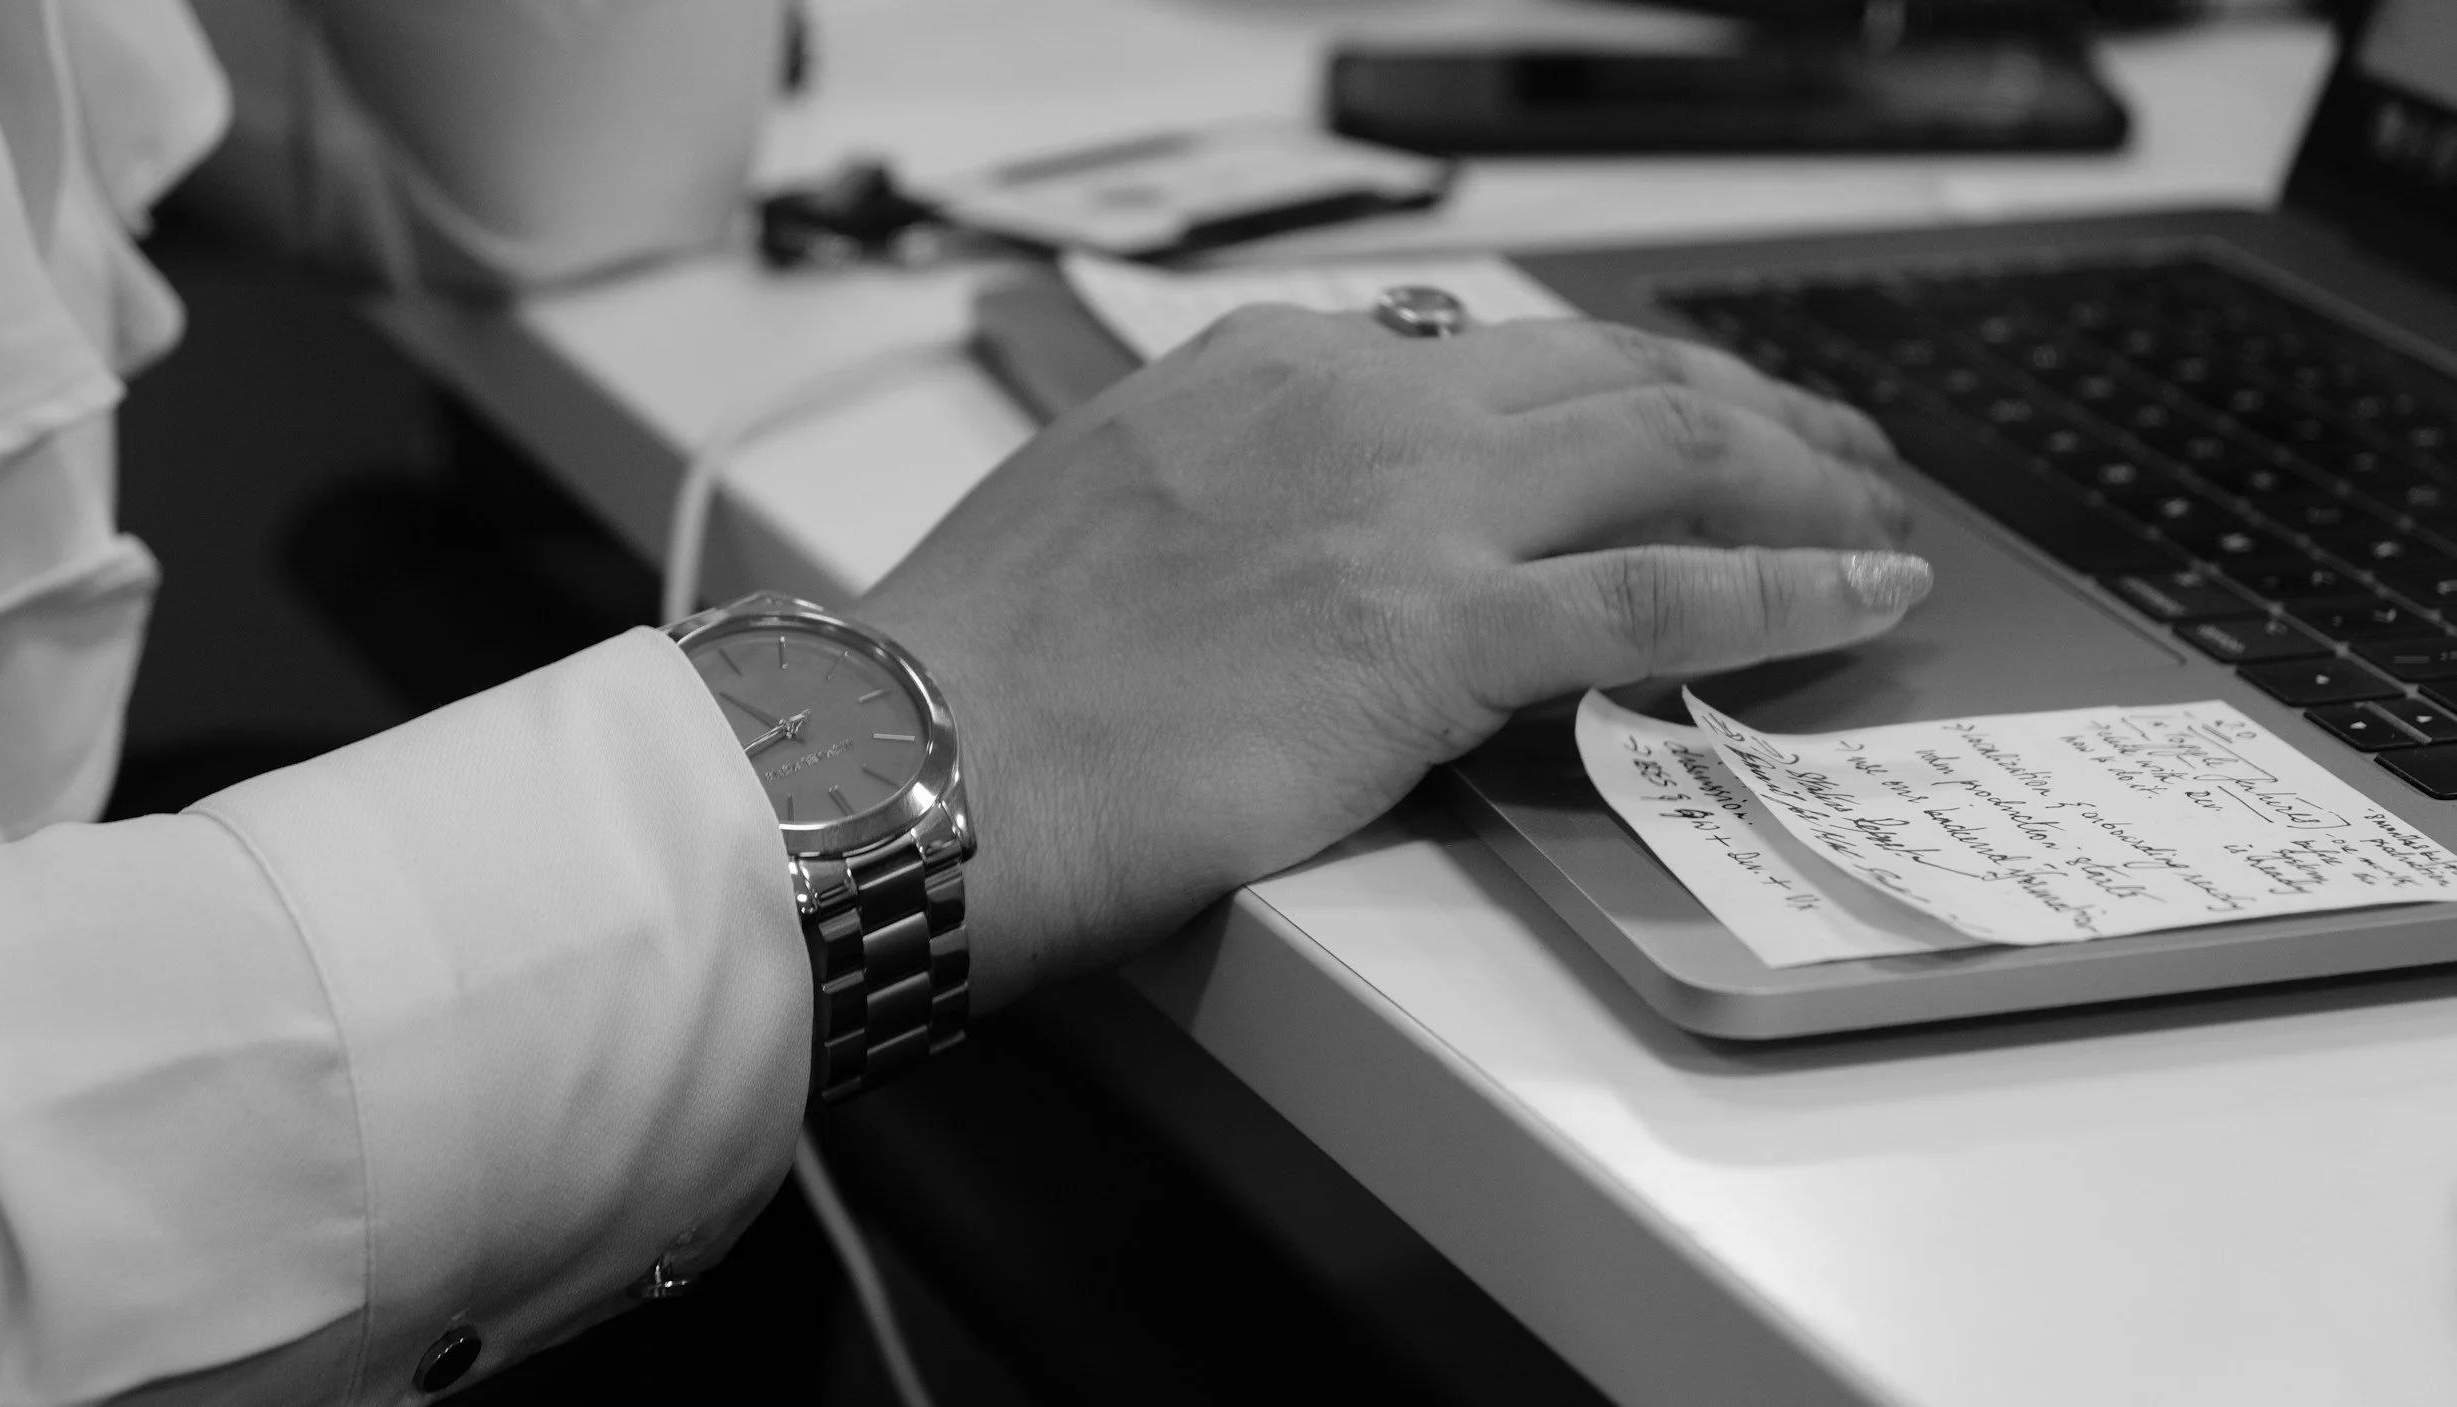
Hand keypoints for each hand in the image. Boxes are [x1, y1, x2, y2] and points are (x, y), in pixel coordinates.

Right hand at [855, 308, 1930, 1008]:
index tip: (1654, 427)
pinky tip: (1862, 595)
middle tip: (1821, 447)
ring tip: (1874, 512)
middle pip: (1606, 373)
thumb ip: (1226, 500)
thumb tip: (1295, 550)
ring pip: (1665, 447)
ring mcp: (1406, 507)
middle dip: (1739, 405)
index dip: (1603, 390)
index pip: (1484, 356)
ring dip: (1795, 474)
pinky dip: (1786, 586)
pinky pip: (1661, 592)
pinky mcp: (1438, 628)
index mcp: (1262, 366)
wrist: (919, 755)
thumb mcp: (1106, 518)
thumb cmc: (980, 672)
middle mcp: (1352, 402)